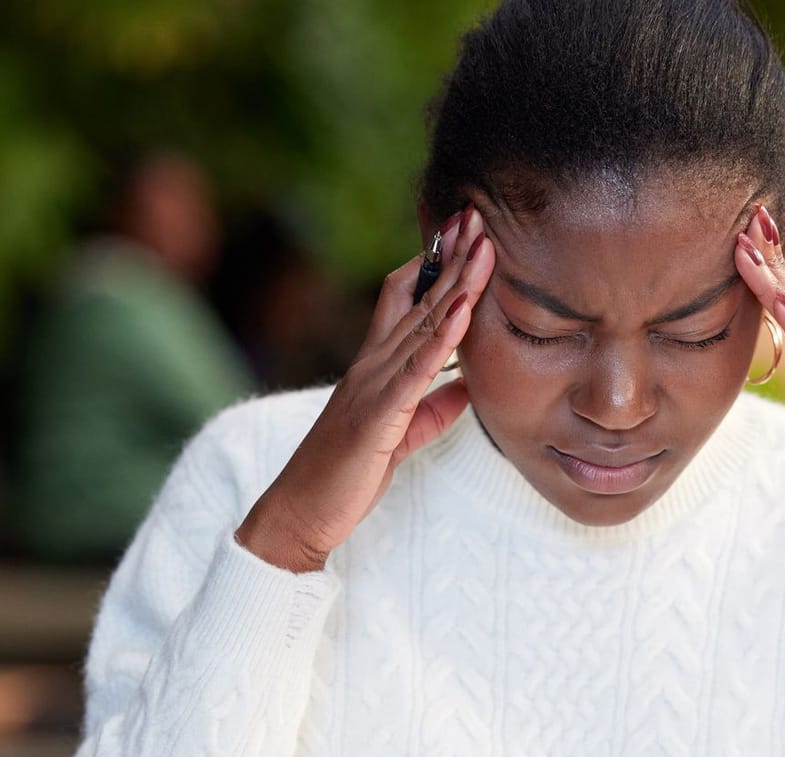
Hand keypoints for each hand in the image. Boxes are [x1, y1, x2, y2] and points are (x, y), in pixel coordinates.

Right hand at [237, 208, 494, 572]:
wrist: (301, 512)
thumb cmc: (345, 476)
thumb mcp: (401, 437)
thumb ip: (433, 409)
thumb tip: (468, 389)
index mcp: (376, 367)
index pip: (405, 301)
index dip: (435, 266)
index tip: (465, 235)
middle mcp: (372, 365)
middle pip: (418, 299)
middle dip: (451, 257)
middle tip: (478, 216)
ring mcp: (373, 384)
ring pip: (422, 324)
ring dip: (456, 283)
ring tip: (482, 246)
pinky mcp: (378, 413)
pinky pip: (417, 368)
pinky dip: (443, 336)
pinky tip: (464, 308)